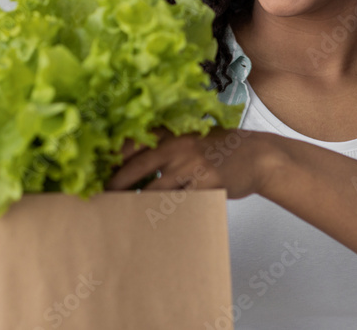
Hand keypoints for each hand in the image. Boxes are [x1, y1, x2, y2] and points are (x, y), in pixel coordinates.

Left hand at [105, 127, 277, 199]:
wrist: (258, 157)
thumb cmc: (222, 149)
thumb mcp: (192, 137)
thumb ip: (166, 146)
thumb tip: (131, 161)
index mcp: (172, 133)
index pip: (133, 145)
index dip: (113, 161)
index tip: (98, 175)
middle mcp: (178, 146)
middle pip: (137, 168)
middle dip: (116, 186)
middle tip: (102, 199)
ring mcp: (192, 165)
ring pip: (156, 191)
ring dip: (139, 205)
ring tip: (124, 216)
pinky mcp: (206, 184)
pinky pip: (180, 204)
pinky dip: (168, 214)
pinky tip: (158, 223)